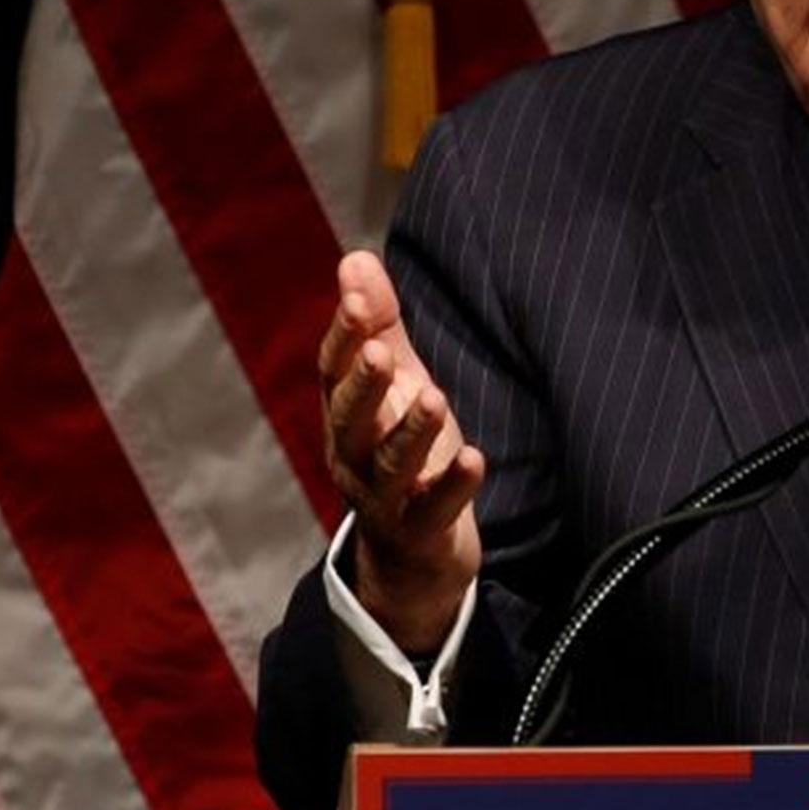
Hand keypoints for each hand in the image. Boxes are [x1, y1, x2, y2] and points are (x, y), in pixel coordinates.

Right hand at [319, 249, 484, 652]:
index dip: (346, 335)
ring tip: (435, 400)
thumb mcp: (395, 384)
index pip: (333, 370)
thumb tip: (355, 258)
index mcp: (345, 414)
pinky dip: (453, 485)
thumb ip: (377, 325)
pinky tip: (474, 458)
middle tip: (380, 352)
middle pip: (349, 420)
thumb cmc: (401, 448)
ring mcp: (384, 498)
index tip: (360, 297)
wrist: (412, 552)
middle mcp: (354, 455)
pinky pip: (433, 510)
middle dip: (363, 386)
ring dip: (410, 433)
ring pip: (389, 466)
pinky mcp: (420, 530)